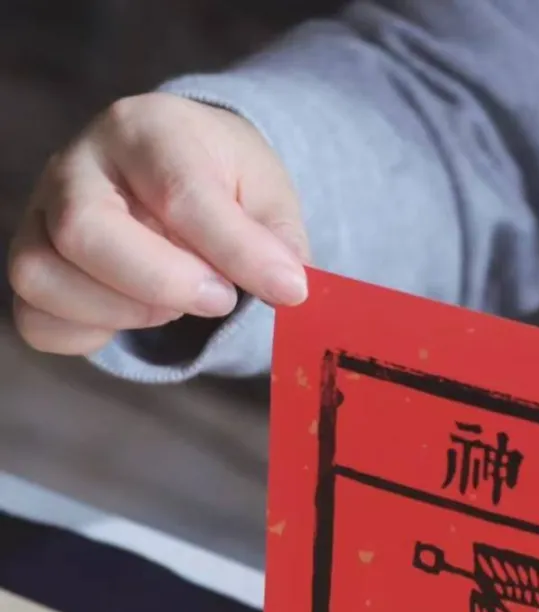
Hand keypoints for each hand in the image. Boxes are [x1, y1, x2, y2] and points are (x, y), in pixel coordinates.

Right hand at [8, 93, 308, 355]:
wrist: (174, 173)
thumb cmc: (222, 182)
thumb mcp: (266, 193)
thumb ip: (278, 237)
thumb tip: (288, 286)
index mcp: (145, 130)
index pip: (179, 193)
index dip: (235, 251)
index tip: (286, 289)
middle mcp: (77, 165)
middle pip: (83, 229)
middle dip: (161, 283)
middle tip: (221, 299)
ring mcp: (41, 215)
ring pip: (44, 275)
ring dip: (124, 311)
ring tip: (176, 303)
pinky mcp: (31, 264)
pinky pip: (37, 319)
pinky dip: (89, 335)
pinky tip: (135, 318)